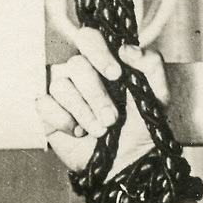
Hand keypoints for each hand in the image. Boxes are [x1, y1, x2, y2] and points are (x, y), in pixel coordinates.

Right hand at [36, 26, 165, 179]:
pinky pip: (44, 104)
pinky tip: (79, 133)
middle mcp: (81, 73)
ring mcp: (63, 92)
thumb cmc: (143, 129)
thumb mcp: (158, 96)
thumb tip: (126, 48)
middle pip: (76, 65)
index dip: (99, 52)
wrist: (131, 164)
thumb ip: (151, 65)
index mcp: (104, 64)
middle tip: (113, 118)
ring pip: (61, 85)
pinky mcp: (50, 112)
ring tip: (102, 131)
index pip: (89, 38)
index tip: (115, 74)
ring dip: (85, 112)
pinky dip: (63, 120)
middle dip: (96, 94)